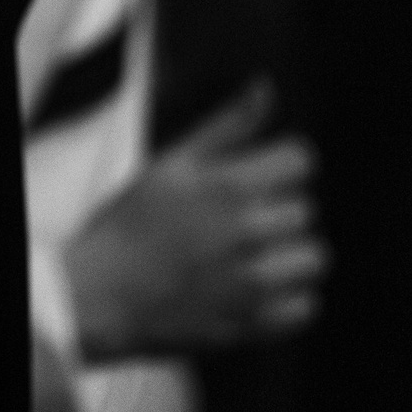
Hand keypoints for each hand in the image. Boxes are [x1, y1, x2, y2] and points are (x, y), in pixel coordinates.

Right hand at [67, 78, 328, 362]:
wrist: (98, 295)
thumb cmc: (129, 224)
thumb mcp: (172, 164)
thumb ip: (227, 126)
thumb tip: (266, 88)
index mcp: (227, 187)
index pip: (301, 161)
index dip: (281, 165)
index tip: (257, 178)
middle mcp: (247, 233)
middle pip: (306, 210)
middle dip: (278, 210)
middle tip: (239, 220)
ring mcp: (252, 283)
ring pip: (314, 259)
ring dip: (290, 254)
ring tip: (253, 255)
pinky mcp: (253, 323)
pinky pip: (307, 306)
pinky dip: (289, 298)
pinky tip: (256, 287)